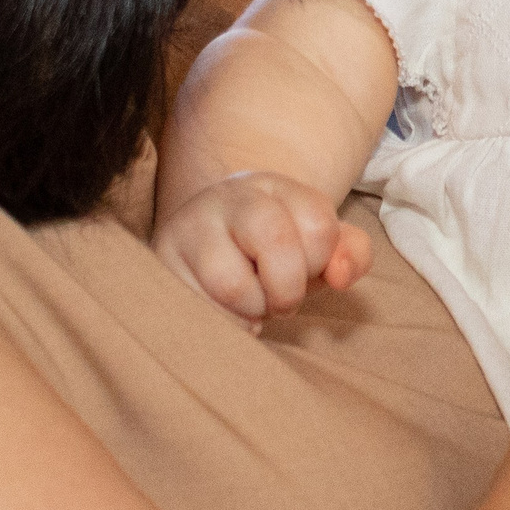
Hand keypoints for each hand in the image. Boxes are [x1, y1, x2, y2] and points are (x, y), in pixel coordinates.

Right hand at [152, 171, 373, 330]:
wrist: (203, 249)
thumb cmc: (272, 254)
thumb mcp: (317, 249)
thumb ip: (349, 255)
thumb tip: (340, 276)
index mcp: (275, 186)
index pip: (318, 223)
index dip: (322, 261)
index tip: (309, 271)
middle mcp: (230, 196)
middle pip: (277, 242)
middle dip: (289, 289)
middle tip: (281, 300)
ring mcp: (189, 227)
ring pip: (234, 285)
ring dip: (252, 311)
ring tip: (248, 304)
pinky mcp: (160, 264)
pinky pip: (201, 311)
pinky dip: (223, 323)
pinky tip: (223, 311)